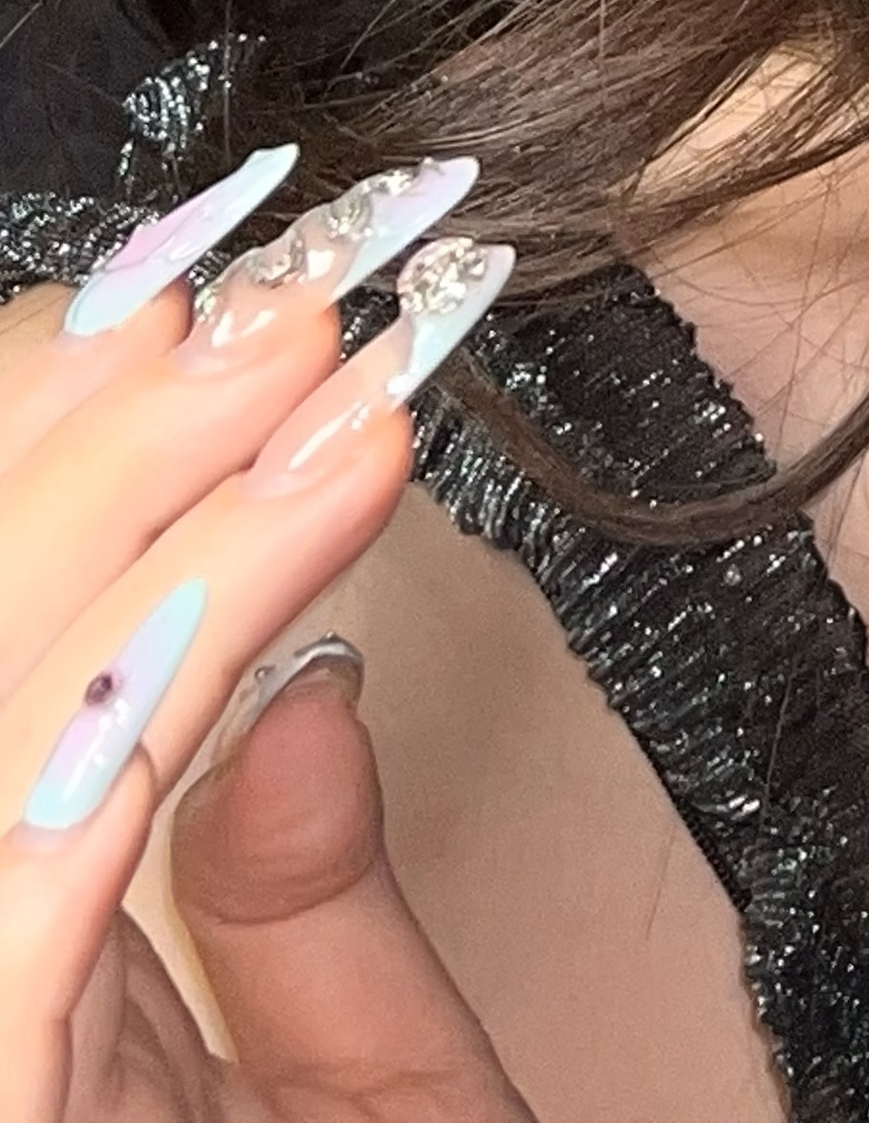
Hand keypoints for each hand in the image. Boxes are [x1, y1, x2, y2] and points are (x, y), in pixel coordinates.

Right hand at [0, 151, 532, 1121]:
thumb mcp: (365, 1109)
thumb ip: (298, 918)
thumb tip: (283, 679)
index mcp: (17, 1024)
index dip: (34, 508)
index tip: (168, 330)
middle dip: (48, 475)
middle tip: (218, 295)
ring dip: (102, 530)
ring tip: (273, 353)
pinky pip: (34, 886)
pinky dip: (156, 671)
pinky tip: (281, 544)